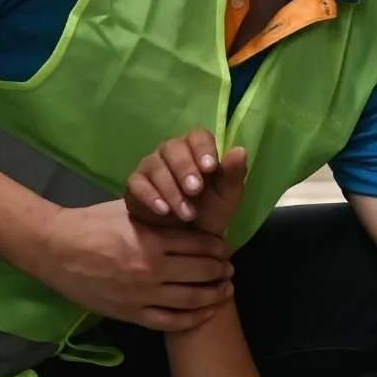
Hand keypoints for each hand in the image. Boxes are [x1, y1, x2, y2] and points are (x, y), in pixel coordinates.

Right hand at [31, 199, 232, 331]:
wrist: (56, 250)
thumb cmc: (91, 224)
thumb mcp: (128, 211)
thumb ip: (158, 216)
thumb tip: (187, 215)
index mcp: (151, 239)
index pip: (199, 244)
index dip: (218, 246)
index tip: (224, 248)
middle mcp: (151, 269)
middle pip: (201, 271)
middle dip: (221, 270)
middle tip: (229, 269)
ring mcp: (142, 295)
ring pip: (191, 299)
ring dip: (214, 295)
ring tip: (225, 290)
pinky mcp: (130, 314)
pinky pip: (170, 322)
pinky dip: (192, 319)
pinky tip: (204, 313)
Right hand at [125, 129, 247, 237]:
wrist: (188, 241)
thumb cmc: (209, 212)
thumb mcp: (227, 196)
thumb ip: (233, 174)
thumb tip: (240, 151)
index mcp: (196, 150)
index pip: (197, 136)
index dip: (202, 148)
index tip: (211, 167)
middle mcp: (171, 153)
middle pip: (172, 147)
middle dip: (184, 168)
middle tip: (195, 190)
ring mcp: (151, 167)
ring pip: (155, 165)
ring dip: (171, 188)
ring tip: (186, 212)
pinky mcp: (136, 185)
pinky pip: (137, 183)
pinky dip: (150, 196)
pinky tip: (163, 210)